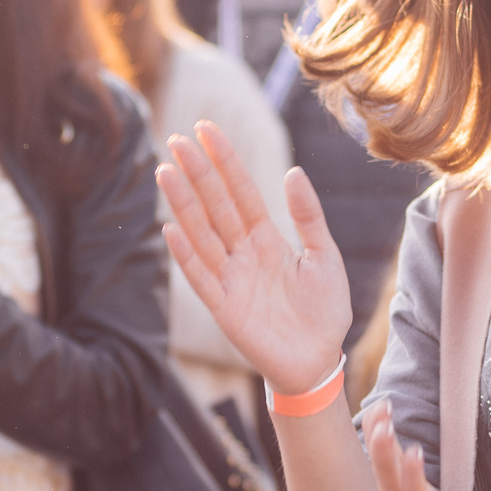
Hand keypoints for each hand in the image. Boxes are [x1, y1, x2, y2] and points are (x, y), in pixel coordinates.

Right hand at [158, 121, 350, 394]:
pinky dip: (186, 256)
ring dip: (183, 205)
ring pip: (202, 235)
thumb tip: (293, 172)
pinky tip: (170, 228)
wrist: (320, 361)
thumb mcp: (324, 256)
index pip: (241, 191)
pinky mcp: (225, 309)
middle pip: (216, 206)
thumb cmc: (324, 311)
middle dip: (198, 173)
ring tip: (166, 172)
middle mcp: (243, 254)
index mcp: (267, 239)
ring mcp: (231, 280)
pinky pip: (201, 278)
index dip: (225, 161)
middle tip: (177, 139)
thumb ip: (308, 216)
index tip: (206, 129)